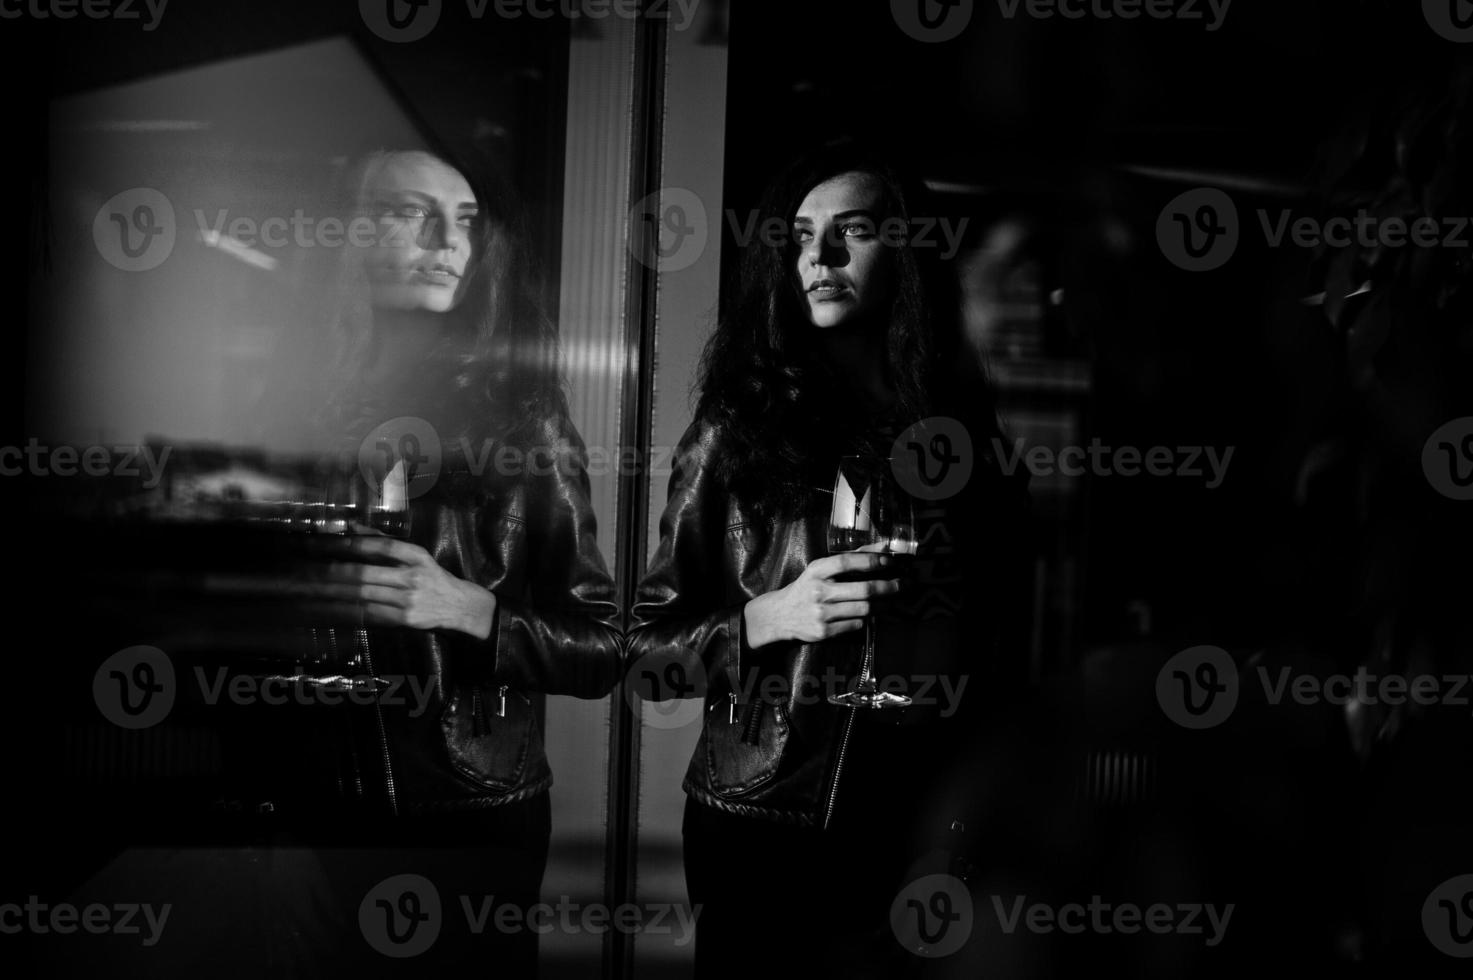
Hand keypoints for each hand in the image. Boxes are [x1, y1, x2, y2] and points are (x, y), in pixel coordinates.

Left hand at [317, 536, 497, 637]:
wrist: (462, 608)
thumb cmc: (434, 579)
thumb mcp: (416, 557)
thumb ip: (384, 543)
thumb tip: (352, 527)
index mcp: (416, 556)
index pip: (380, 546)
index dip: (350, 544)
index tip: (324, 543)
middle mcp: (412, 577)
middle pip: (365, 573)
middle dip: (331, 572)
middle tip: (305, 570)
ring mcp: (408, 600)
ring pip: (362, 596)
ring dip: (333, 594)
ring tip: (309, 590)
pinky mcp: (404, 620)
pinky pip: (369, 615)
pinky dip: (347, 612)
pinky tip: (329, 610)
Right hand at [742, 551, 899, 647]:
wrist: (779, 615)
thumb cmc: (806, 588)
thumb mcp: (820, 569)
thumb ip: (849, 558)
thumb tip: (881, 547)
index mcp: (816, 571)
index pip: (847, 562)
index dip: (871, 560)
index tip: (890, 560)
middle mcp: (818, 591)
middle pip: (863, 590)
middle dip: (888, 587)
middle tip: (904, 585)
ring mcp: (821, 613)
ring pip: (863, 609)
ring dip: (882, 606)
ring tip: (891, 602)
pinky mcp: (823, 631)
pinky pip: (855, 625)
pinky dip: (865, 619)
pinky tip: (869, 615)